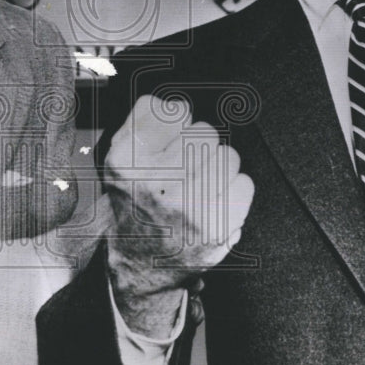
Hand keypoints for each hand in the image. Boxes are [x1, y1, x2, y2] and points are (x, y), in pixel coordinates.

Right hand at [104, 94, 253, 301]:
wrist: (138, 259)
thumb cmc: (135, 198)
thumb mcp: (120, 154)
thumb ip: (144, 117)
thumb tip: (179, 106)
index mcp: (127, 161)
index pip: (175, 111)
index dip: (176, 124)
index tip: (169, 142)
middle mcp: (154, 185)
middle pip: (205, 132)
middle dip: (199, 145)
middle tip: (184, 168)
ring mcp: (187, 209)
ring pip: (228, 155)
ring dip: (218, 167)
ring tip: (199, 185)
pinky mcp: (215, 229)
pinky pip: (244, 183)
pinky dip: (234, 190)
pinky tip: (214, 202)